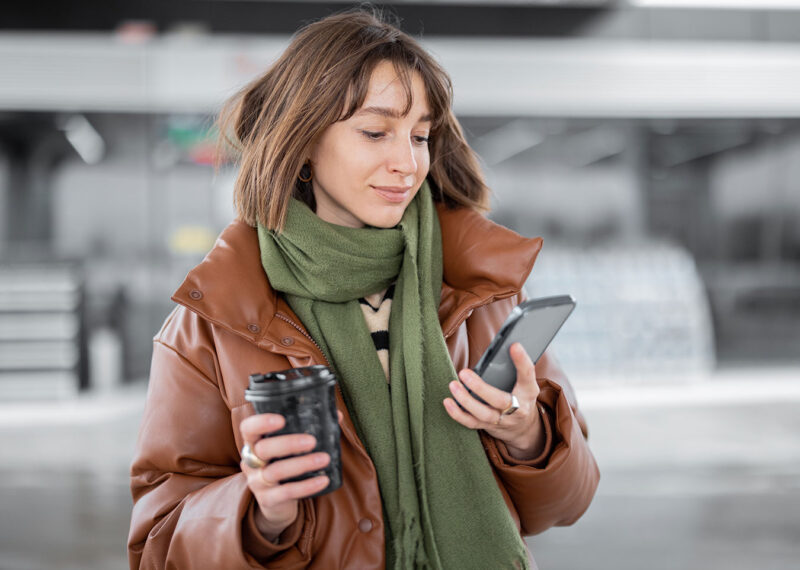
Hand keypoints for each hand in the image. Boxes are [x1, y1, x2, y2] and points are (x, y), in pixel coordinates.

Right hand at [239, 410, 342, 540]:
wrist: (277, 502)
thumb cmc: (285, 464)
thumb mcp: (291, 447)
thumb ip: (309, 429)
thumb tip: (337, 415)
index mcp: (255, 442)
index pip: (248, 428)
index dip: (261, 422)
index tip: (281, 419)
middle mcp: (251, 461)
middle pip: (262, 449)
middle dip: (288, 443)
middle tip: (312, 441)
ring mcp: (257, 482)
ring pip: (275, 471)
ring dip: (302, 464)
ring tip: (324, 459)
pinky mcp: (268, 500)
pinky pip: (286, 492)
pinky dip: (307, 486)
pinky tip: (324, 480)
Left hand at [443, 342, 544, 459]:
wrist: (523, 427)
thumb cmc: (520, 396)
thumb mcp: (524, 383)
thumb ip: (515, 369)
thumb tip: (500, 347)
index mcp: (528, 392)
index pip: (527, 375)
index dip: (522, 361)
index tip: (514, 346)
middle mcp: (517, 408)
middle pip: (500, 400)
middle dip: (480, 388)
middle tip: (464, 373)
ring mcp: (502, 420)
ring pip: (483, 414)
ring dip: (465, 400)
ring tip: (453, 385)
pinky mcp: (488, 427)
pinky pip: (471, 423)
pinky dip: (458, 414)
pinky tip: (448, 401)